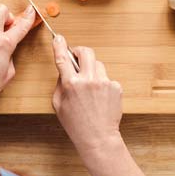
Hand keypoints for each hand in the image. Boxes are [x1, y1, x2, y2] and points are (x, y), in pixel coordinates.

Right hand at [52, 38, 123, 153]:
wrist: (98, 137)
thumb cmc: (76, 124)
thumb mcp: (58, 104)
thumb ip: (60, 84)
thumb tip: (65, 71)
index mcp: (71, 84)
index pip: (63, 58)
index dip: (60, 45)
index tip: (58, 38)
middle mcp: (88, 80)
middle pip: (86, 52)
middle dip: (80, 51)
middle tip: (77, 57)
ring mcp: (104, 82)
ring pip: (97, 65)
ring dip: (92, 70)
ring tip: (90, 88)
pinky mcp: (116, 87)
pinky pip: (107, 78)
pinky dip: (102, 84)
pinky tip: (100, 98)